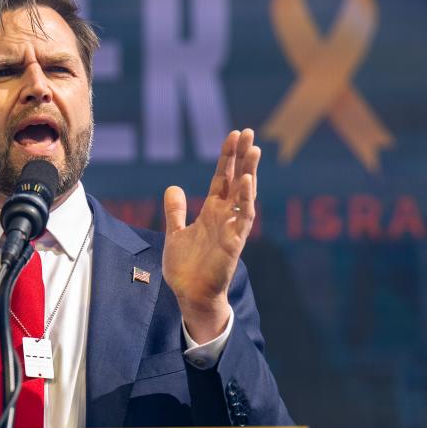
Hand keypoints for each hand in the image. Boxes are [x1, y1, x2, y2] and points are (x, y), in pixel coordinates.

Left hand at [162, 129, 259, 342]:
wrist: (190, 294)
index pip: (223, 178)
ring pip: (245, 195)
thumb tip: (173, 188)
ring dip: (249, 172)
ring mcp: (232, 228)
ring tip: (253, 150)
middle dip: (243, 157)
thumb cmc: (186, 267)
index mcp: (212, 212)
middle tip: (249, 132)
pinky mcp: (234, 243)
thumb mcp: (175, 233)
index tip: (234, 135)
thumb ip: (176, 211)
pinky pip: (243, 218)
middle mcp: (225, 216)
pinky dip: (246, 200)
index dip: (228, 157)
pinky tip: (247, 182)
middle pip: (237, 180)